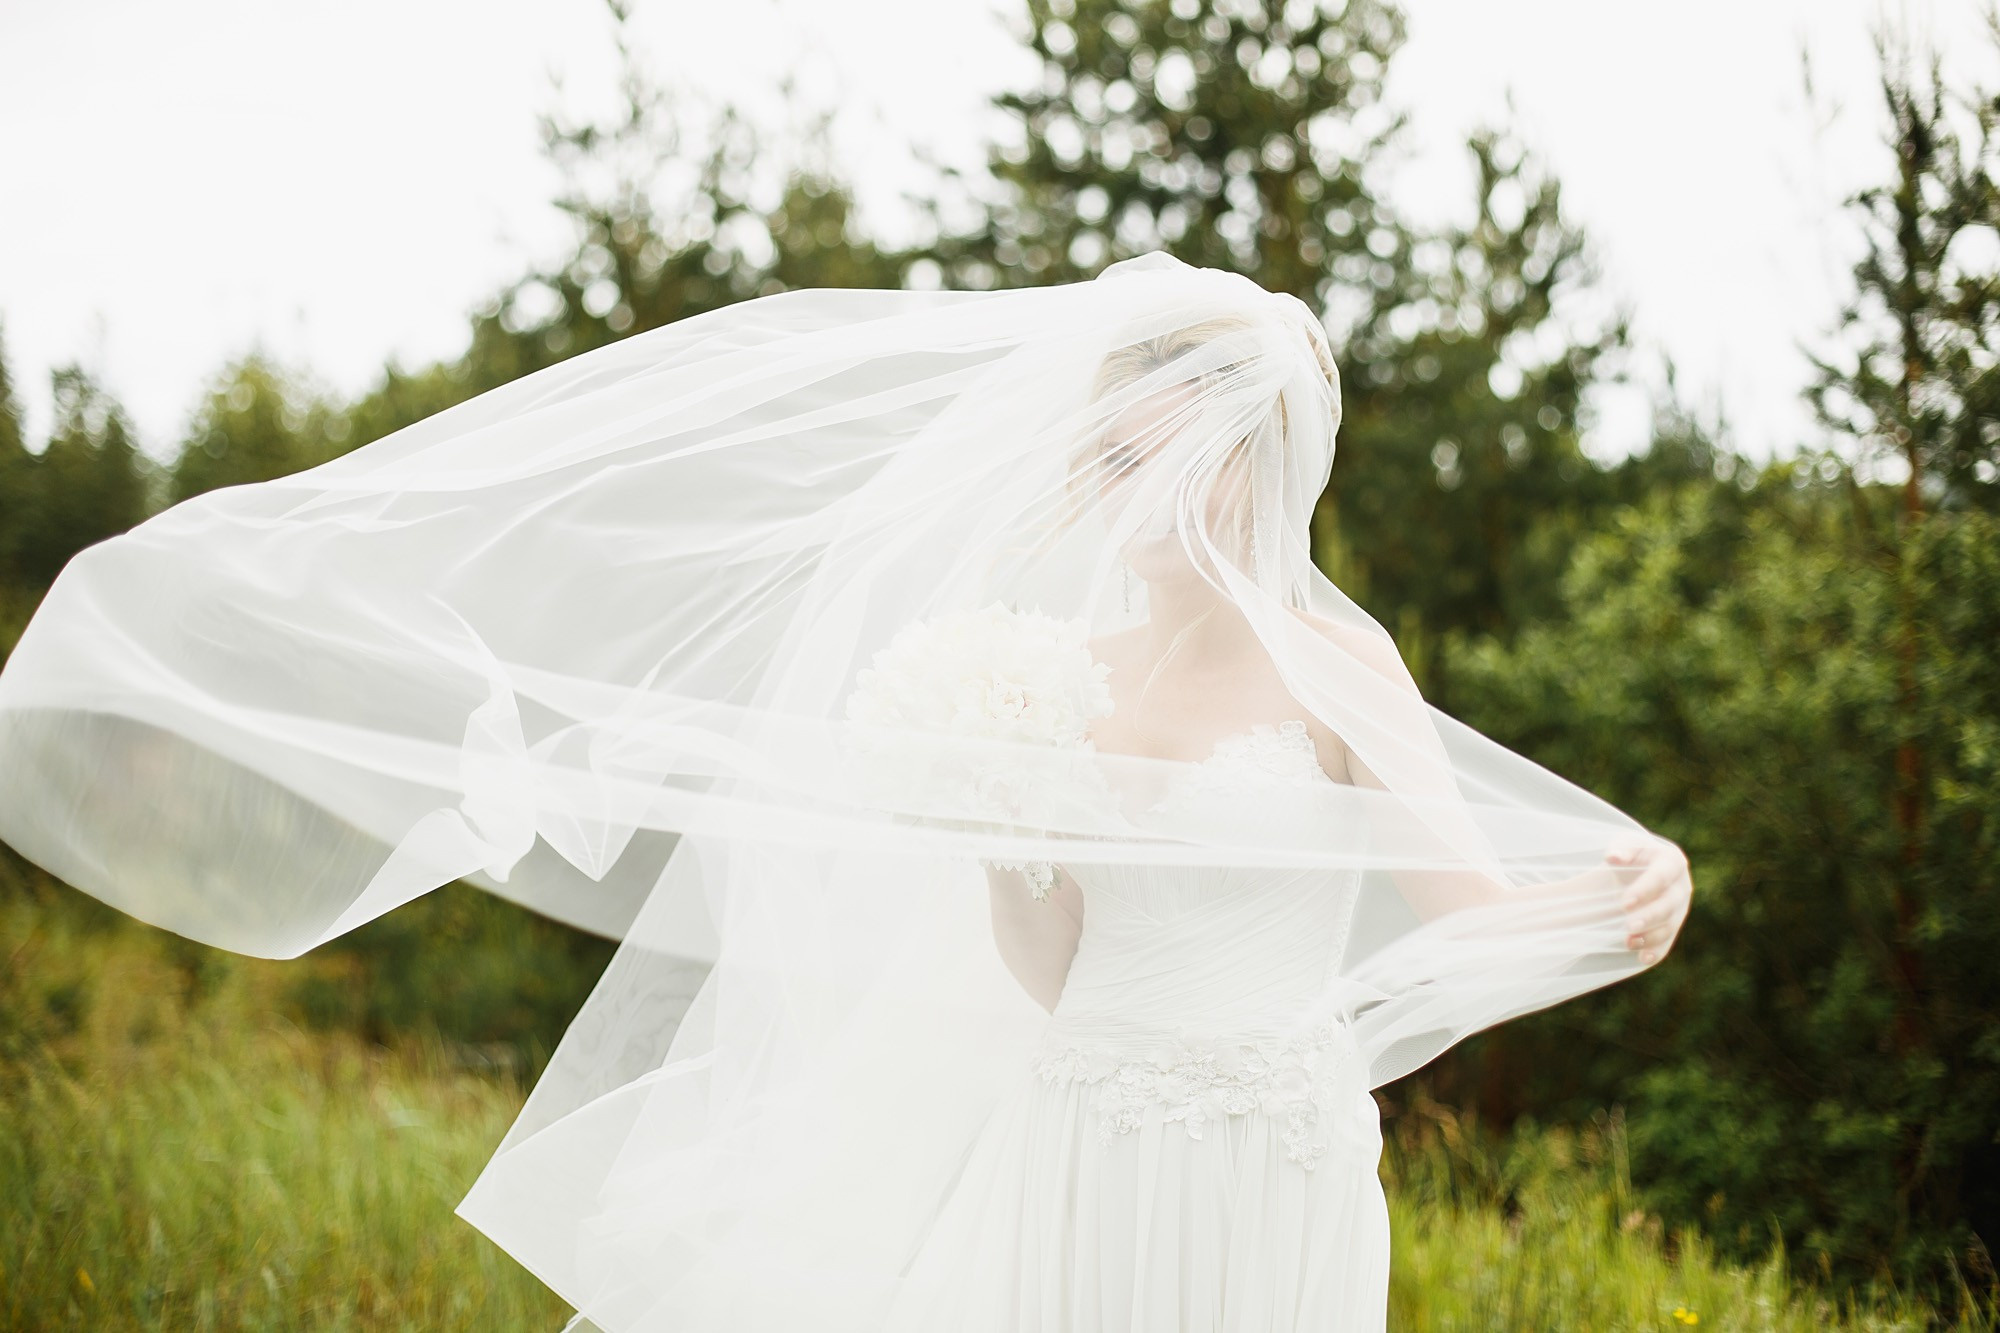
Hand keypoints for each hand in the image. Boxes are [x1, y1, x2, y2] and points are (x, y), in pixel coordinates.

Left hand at [1606, 836, 1691, 965]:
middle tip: (1627, 926)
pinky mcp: (1671, 926)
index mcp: (1673, 862)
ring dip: (1650, 937)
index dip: (1644, 891)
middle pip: (1668, 905)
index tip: (1624, 903)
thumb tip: (1613, 857)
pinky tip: (1643, 958)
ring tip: (1628, 942)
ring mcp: (1679, 909)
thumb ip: (1620, 849)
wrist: (1637, 869)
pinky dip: (1657, 952)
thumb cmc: (1630, 853)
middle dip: (1649, 917)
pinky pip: (1668, 942)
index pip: (1661, 877)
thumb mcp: (1624, 844)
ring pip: (1669, 926)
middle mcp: (1681, 887)